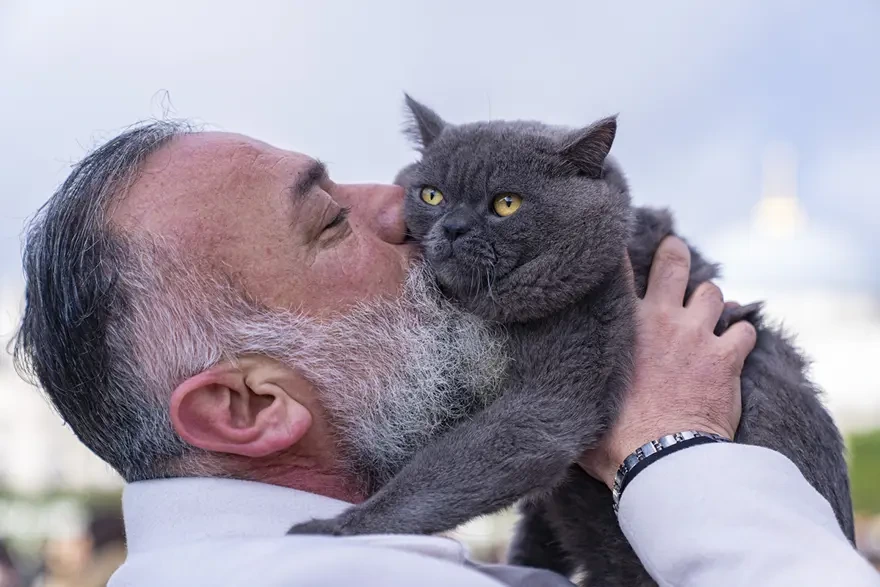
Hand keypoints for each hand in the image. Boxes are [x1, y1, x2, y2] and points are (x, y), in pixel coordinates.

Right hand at [580, 236, 756, 487]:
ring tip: (705, 314)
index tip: (615, 246)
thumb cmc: (616, 437)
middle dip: (674, 253)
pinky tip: (734, 347)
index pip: (619, 272)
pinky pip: (745, 331)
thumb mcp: (584, 400)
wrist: (661, 459)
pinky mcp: (727, 359)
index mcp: (624, 325)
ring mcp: (698, 336)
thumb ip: (575, 383)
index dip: (618, 254)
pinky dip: (740, 336)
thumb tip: (548, 389)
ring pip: (713, 293)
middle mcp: (662, 320)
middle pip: (673, 263)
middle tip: (673, 250)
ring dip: (710, 302)